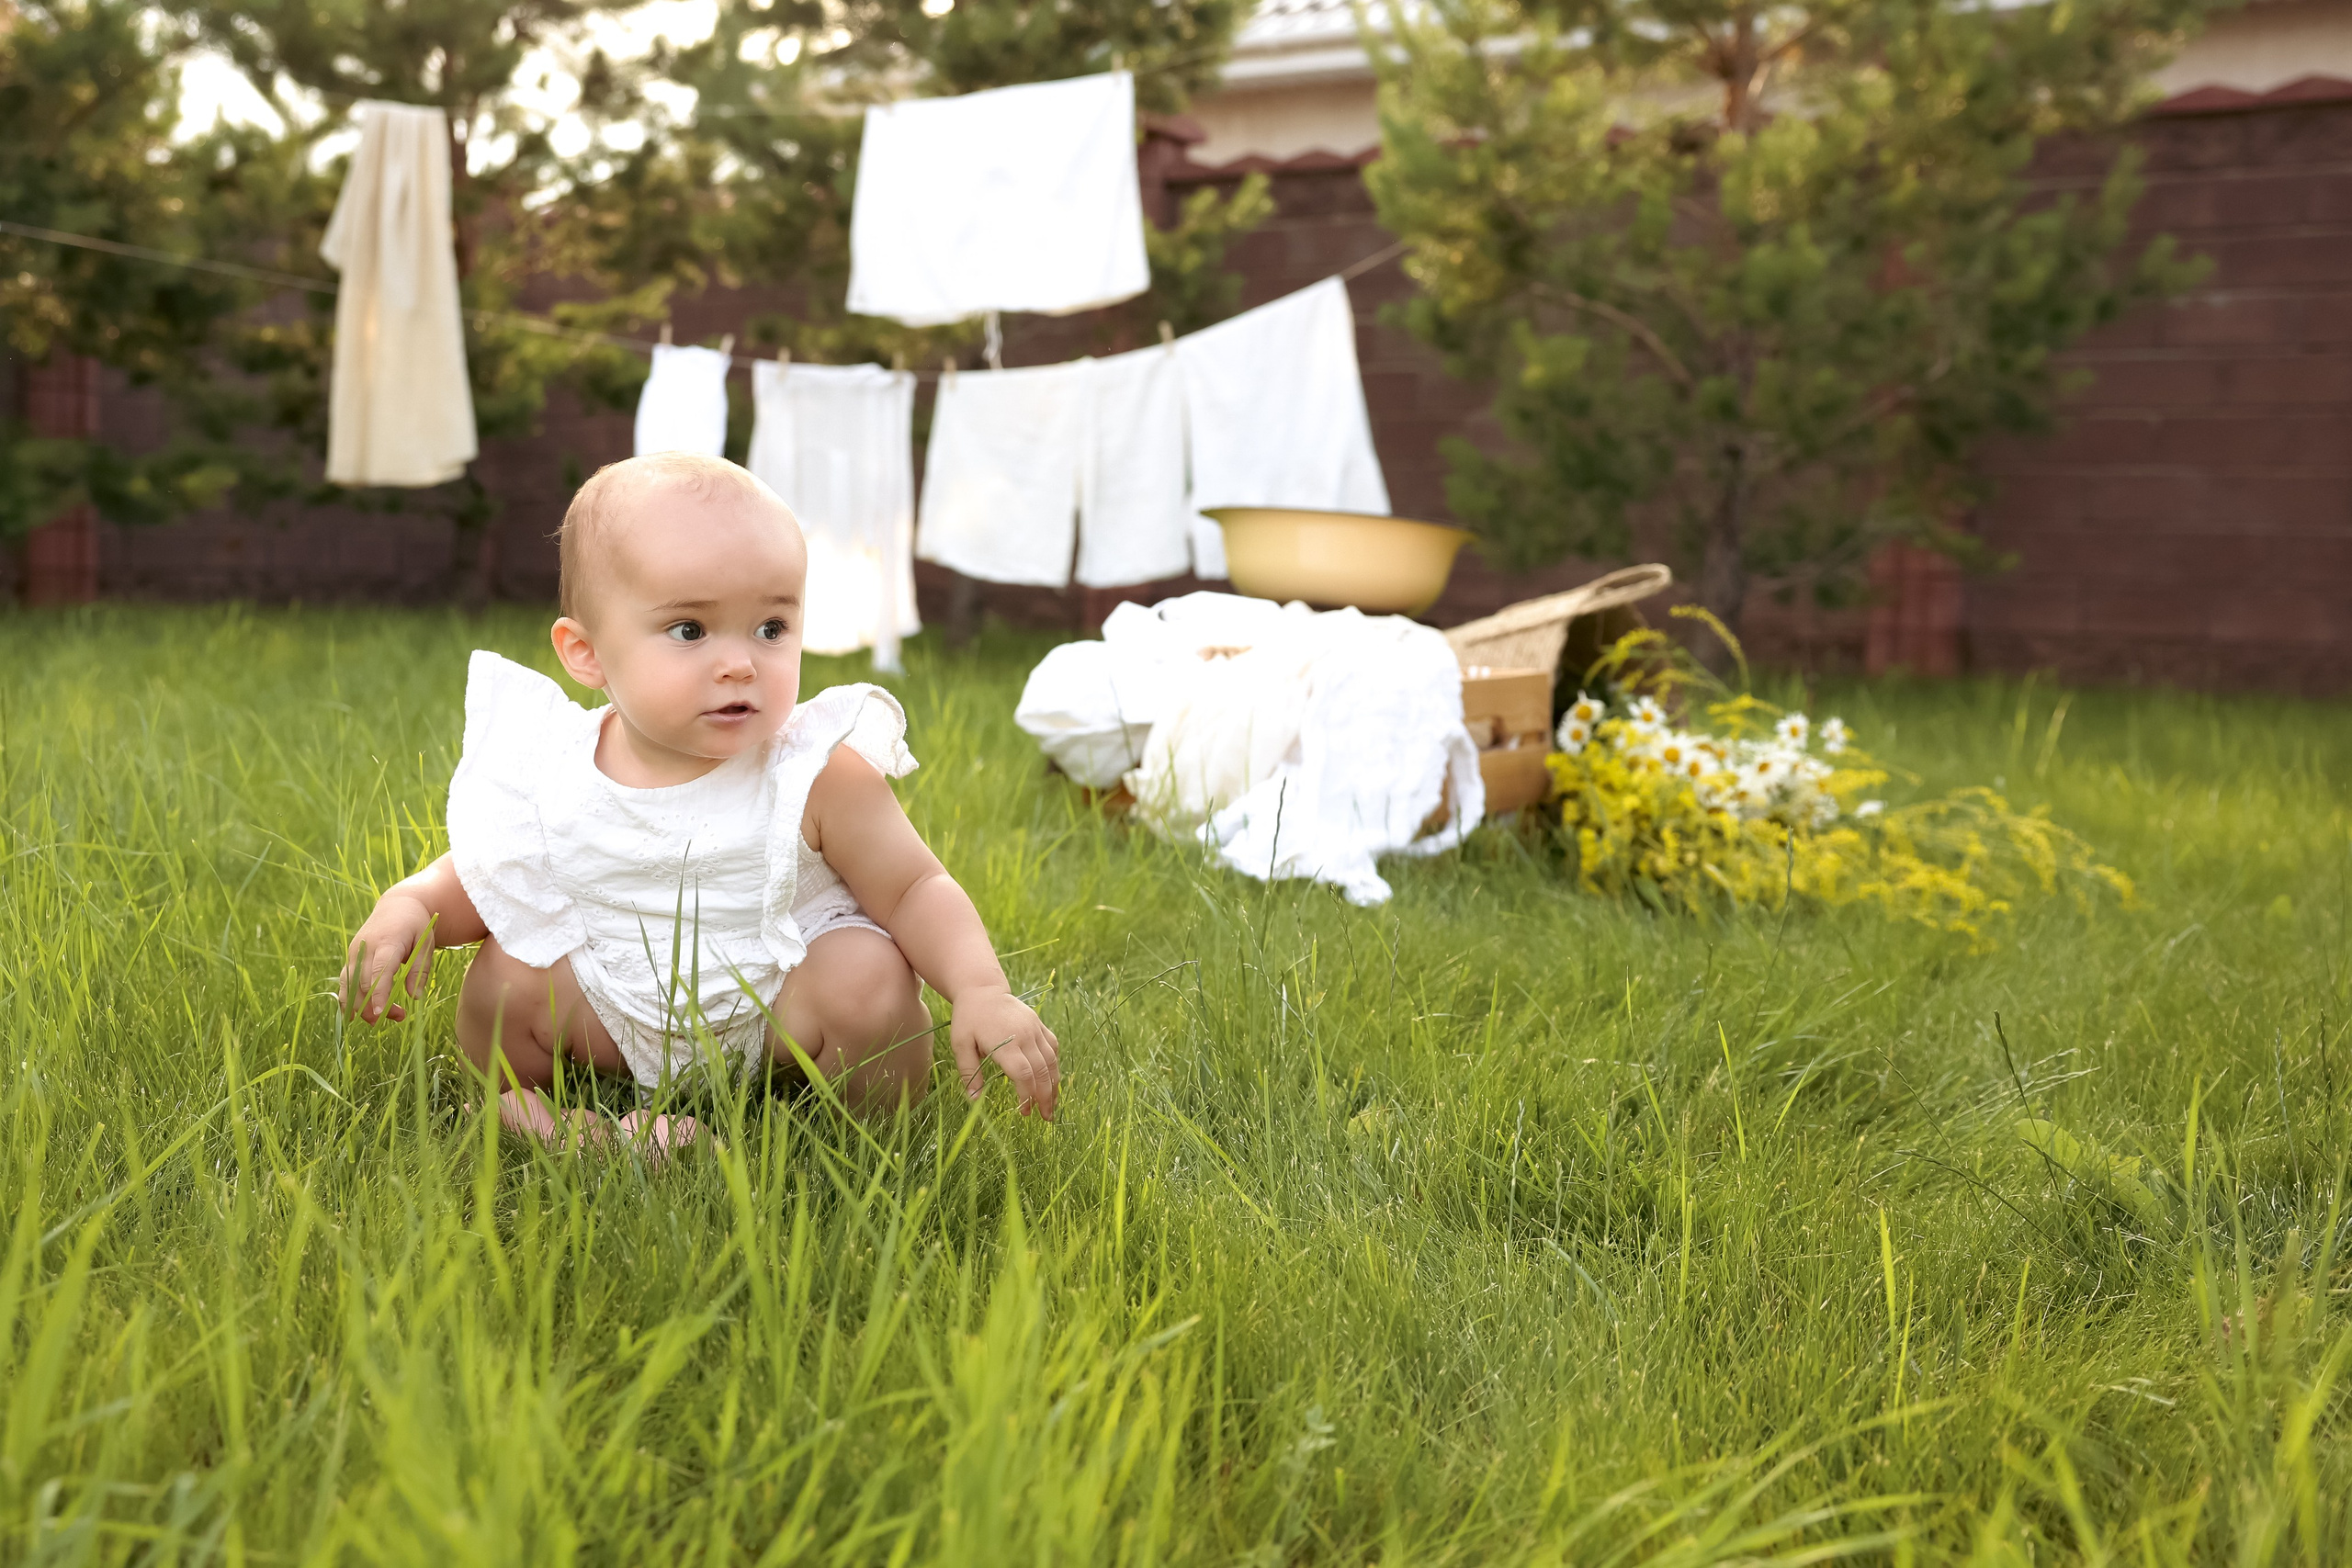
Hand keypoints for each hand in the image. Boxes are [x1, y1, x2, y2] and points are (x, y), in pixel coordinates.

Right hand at [340, 892, 437, 1022]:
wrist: (398, 905)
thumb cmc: (416, 925)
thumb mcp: (426, 943)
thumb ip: (420, 969)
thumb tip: (415, 997)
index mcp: (387, 942)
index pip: (379, 971)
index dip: (378, 994)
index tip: (380, 1014)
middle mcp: (365, 947)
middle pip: (364, 983)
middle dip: (376, 1006)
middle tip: (399, 1016)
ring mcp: (354, 952)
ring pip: (349, 985)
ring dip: (360, 1007)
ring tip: (379, 1020)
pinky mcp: (350, 957)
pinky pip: (345, 981)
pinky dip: (347, 999)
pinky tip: (355, 1015)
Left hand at [949, 987, 1058, 1118]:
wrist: (982, 989)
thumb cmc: (968, 1018)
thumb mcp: (961, 1044)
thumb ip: (969, 1072)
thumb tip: (975, 1100)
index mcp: (1005, 1042)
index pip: (1023, 1074)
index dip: (1026, 1095)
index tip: (1023, 1112)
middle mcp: (1025, 1035)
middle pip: (1042, 1071)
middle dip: (1045, 1097)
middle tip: (1045, 1117)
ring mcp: (1035, 1029)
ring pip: (1051, 1061)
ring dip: (1054, 1085)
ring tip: (1051, 1105)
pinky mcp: (1040, 1025)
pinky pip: (1053, 1048)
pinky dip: (1054, 1066)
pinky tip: (1052, 1080)